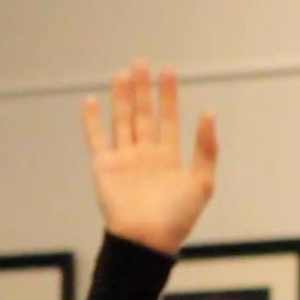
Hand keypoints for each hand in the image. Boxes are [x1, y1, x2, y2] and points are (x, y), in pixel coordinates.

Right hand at [81, 61, 217, 254]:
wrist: (147, 238)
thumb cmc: (177, 216)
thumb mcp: (202, 181)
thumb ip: (206, 148)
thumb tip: (209, 112)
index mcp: (170, 158)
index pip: (169, 119)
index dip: (168, 95)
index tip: (167, 70)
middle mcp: (146, 155)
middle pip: (144, 114)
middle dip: (143, 89)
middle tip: (142, 62)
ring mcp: (124, 159)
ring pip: (122, 120)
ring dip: (121, 97)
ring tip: (122, 73)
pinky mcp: (104, 166)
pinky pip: (96, 138)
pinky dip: (92, 120)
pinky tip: (91, 100)